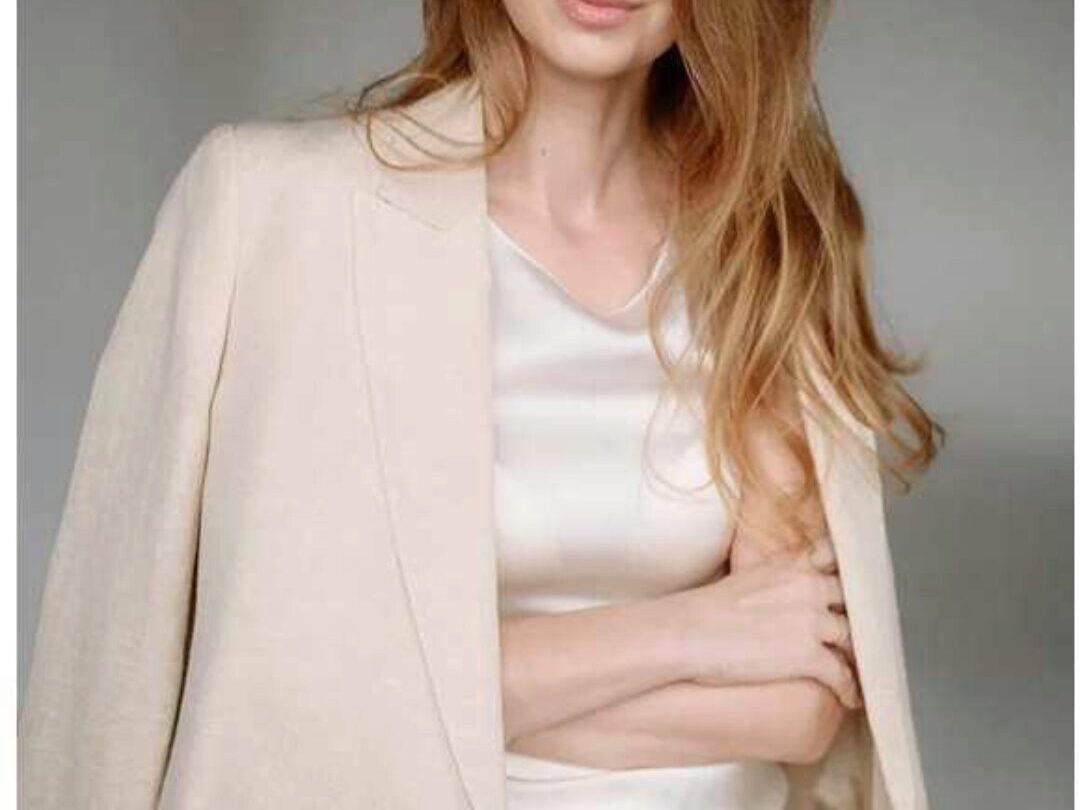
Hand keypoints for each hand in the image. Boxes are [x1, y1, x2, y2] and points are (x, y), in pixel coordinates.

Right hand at [669, 559, 862, 708]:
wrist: (689, 633)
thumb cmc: (708, 609)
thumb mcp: (749, 577)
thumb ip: (780, 576)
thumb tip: (788, 586)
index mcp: (794, 566)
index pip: (838, 563)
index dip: (849, 578)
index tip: (853, 593)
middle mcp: (810, 588)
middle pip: (853, 602)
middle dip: (857, 619)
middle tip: (860, 636)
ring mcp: (813, 622)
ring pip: (853, 639)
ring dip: (856, 656)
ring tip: (858, 669)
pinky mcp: (811, 656)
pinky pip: (843, 674)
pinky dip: (849, 688)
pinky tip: (849, 697)